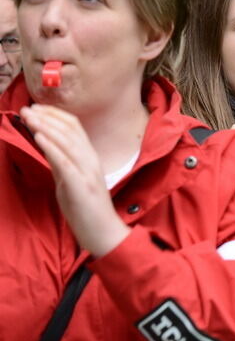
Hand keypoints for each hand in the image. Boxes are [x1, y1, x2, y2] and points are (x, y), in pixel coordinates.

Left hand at [20, 104, 130, 256]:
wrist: (102, 232)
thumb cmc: (86, 209)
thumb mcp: (70, 180)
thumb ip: (60, 163)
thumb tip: (45, 146)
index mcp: (90, 158)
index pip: (75, 128)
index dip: (55, 115)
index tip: (37, 108)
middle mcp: (91, 161)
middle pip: (70, 131)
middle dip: (47, 117)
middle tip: (26, 108)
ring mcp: (87, 173)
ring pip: (68, 142)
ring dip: (46, 127)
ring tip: (28, 117)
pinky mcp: (81, 186)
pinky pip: (65, 162)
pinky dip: (52, 147)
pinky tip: (39, 137)